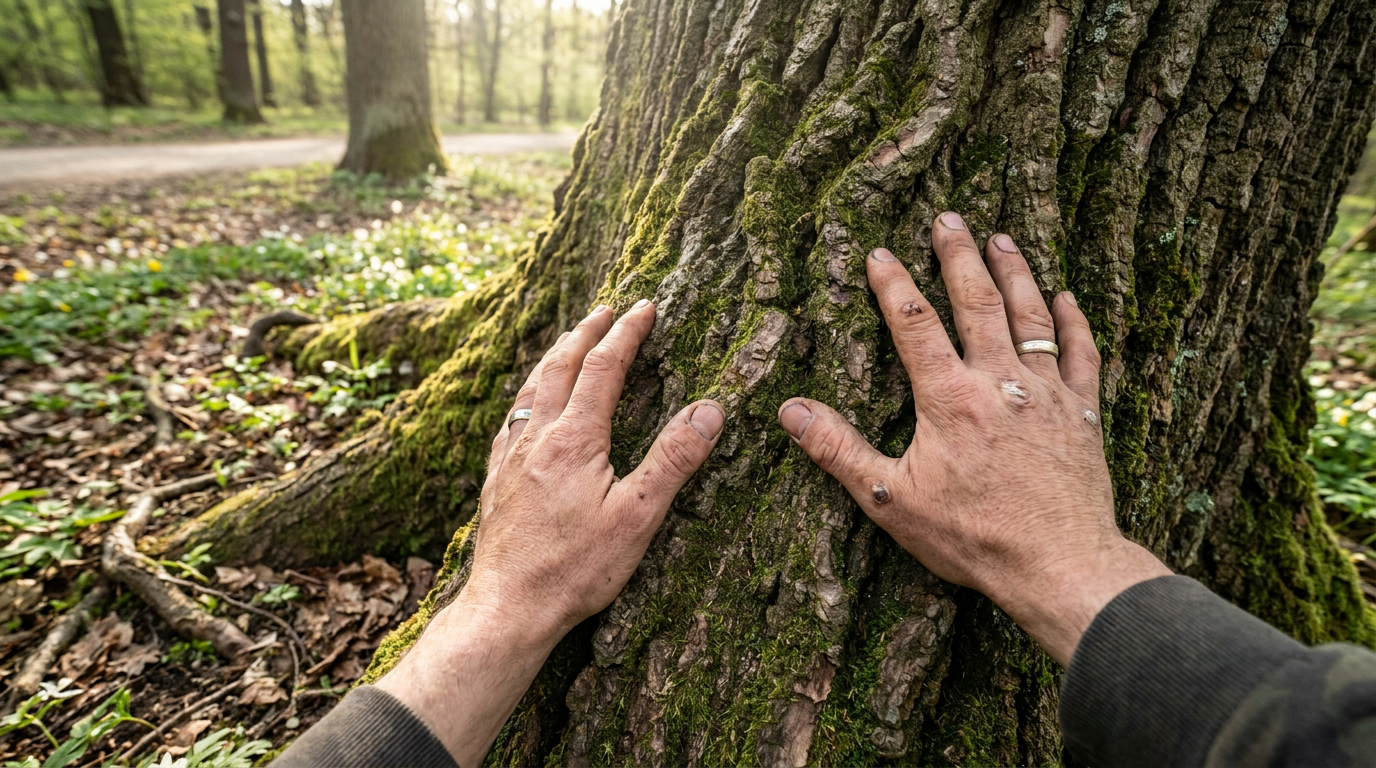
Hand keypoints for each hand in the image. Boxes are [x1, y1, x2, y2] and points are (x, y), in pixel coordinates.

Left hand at [378, 300, 723, 765]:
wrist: (508, 607)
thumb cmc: (576, 568)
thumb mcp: (638, 516)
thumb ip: (673, 459)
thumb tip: (710, 409)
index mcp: (574, 439)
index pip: (603, 368)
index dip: (626, 334)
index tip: (645, 308)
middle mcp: (537, 437)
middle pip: (559, 366)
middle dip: (585, 332)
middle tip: (605, 310)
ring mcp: (510, 457)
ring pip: (530, 389)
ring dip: (552, 357)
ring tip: (567, 342)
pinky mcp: (495, 480)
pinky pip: (511, 419)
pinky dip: (527, 395)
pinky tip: (527, 406)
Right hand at [777, 212, 1169, 664]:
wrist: (1060, 565)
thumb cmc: (973, 537)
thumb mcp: (891, 499)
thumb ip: (839, 450)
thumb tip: (790, 411)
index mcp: (950, 398)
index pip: (914, 323)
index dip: (894, 284)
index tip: (880, 252)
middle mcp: (1000, 382)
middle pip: (977, 302)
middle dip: (959, 255)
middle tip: (948, 218)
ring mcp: (1048, 393)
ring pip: (1030, 316)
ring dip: (1015, 273)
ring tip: (1002, 238)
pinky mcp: (1083, 413)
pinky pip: (1082, 353)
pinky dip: (1073, 321)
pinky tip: (1066, 298)